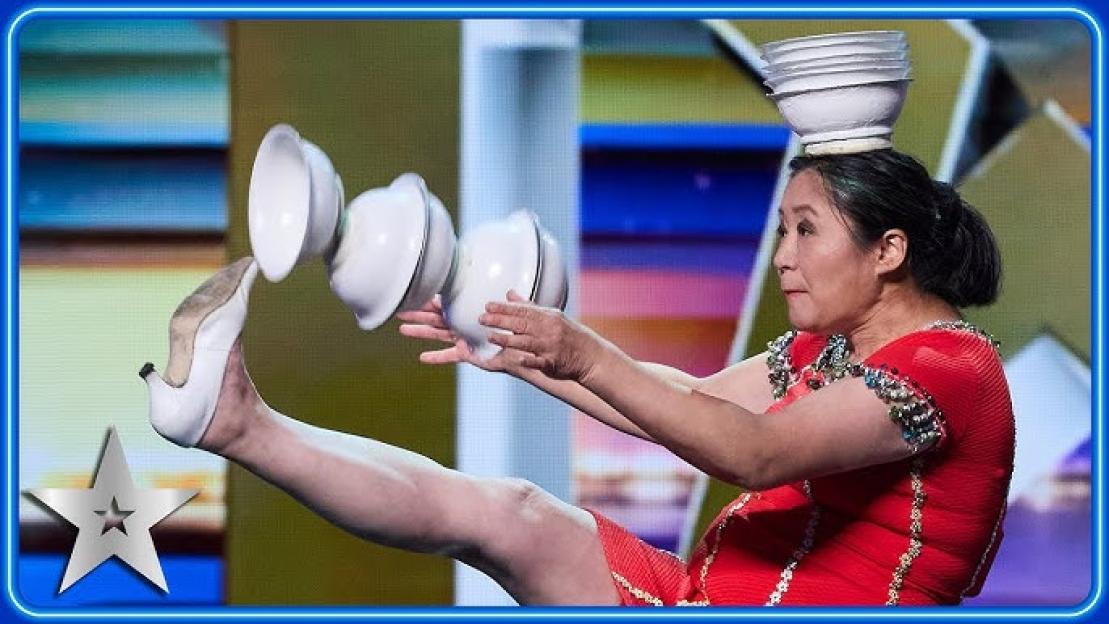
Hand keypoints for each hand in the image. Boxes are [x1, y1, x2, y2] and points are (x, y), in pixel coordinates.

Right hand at [396, 294, 532, 374]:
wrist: (525, 351)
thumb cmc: (518, 331)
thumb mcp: (513, 312)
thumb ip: (510, 303)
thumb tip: (510, 291)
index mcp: (469, 314)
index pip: (446, 304)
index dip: (430, 300)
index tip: (414, 292)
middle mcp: (463, 326)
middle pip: (436, 318)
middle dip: (417, 314)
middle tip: (398, 310)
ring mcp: (464, 340)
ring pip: (438, 334)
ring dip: (420, 332)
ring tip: (403, 330)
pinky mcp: (469, 353)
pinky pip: (451, 356)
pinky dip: (437, 357)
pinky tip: (422, 358)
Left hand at [480, 292, 605, 381]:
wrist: (590, 356)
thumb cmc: (568, 335)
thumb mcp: (551, 317)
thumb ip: (528, 308)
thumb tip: (509, 294)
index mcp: (547, 317)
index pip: (522, 310)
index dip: (504, 308)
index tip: (487, 305)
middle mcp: (548, 330)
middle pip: (520, 324)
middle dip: (500, 321)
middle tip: (481, 318)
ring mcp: (550, 347)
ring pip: (526, 342)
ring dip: (507, 340)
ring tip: (490, 337)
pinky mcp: (553, 363)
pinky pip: (539, 361)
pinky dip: (529, 359)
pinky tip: (516, 359)